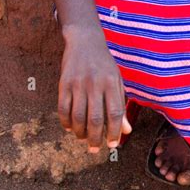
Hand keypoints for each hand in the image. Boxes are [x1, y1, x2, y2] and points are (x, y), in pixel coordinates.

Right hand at [57, 25, 131, 150]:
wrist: (85, 41)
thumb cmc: (105, 65)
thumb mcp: (117, 82)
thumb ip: (121, 106)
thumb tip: (127, 130)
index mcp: (112, 83)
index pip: (115, 113)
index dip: (114, 131)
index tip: (113, 144)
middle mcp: (95, 84)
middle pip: (95, 119)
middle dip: (95, 138)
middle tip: (95, 149)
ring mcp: (78, 83)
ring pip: (78, 117)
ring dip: (80, 133)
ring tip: (83, 139)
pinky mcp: (64, 83)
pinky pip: (63, 108)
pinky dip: (66, 122)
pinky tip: (70, 128)